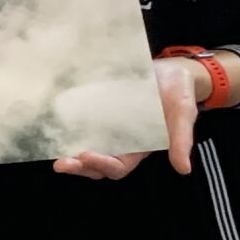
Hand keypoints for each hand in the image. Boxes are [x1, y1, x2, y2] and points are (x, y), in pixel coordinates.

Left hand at [55, 56, 203, 180]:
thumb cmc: (179, 93)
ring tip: (55, 150)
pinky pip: (83, 124)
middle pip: (96, 164)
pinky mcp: (101, 111)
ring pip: (86, 147)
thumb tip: (183, 170)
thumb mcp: (183, 113)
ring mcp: (109, 127)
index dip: (103, 165)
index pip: (118, 167)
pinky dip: (70, 128)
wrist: (172, 70)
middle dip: (79, 166)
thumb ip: (181, 140)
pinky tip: (56, 124)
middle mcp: (122, 142)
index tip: (88, 155)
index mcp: (140, 149)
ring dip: (70, 152)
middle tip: (62, 164)